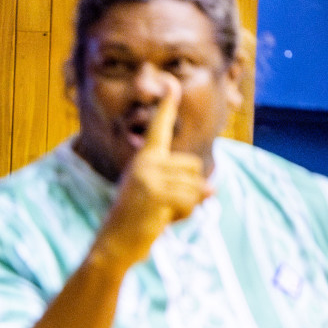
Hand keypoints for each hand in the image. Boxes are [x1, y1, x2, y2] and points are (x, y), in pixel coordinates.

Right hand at [90, 78, 210, 268]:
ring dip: (186, 205)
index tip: (170, 83)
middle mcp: (146, 163)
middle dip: (189, 191)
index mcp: (144, 159)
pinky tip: (163, 220)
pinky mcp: (157, 193)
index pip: (158, 128)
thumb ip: (185, 187)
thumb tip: (214, 188)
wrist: (114, 244)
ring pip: (196, 185)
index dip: (167, 105)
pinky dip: (184, 215)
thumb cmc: (136, 221)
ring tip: (160, 214)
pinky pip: (191, 201)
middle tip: (161, 207)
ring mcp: (150, 177)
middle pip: (194, 167)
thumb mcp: (161, 198)